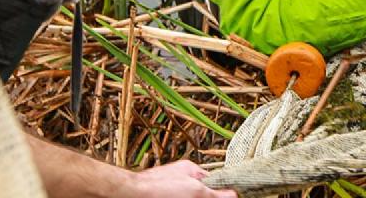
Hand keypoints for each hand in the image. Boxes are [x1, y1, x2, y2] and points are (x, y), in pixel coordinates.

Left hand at [117, 160, 235, 197]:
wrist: (130, 195)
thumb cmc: (159, 189)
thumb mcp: (196, 192)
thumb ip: (216, 195)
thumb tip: (235, 195)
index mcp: (190, 170)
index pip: (212, 181)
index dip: (218, 192)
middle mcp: (179, 178)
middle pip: (200, 192)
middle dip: (204, 197)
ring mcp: (169, 189)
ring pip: (187, 195)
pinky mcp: (161, 194)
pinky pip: (176, 196)